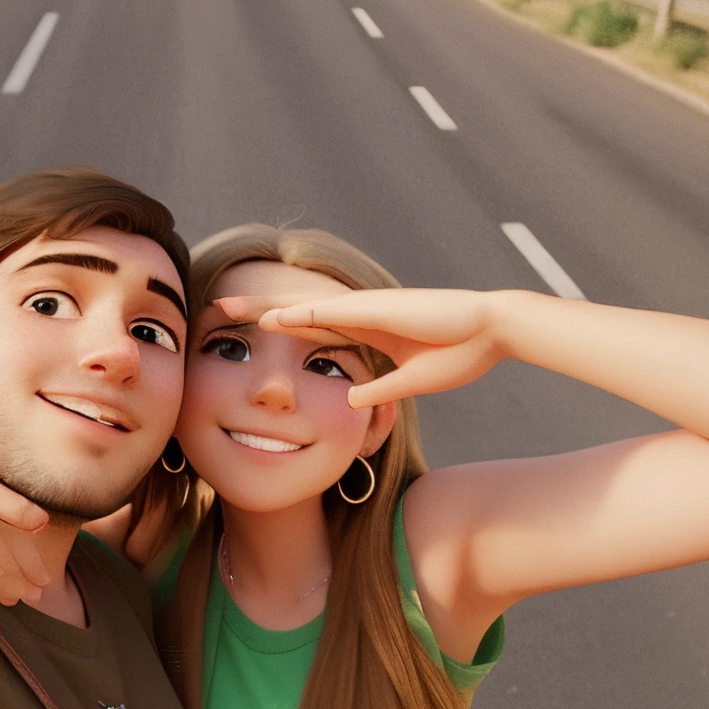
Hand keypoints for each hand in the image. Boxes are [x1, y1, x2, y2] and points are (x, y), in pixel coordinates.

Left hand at [223, 287, 509, 406]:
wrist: (491, 330)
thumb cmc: (460, 353)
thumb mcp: (410, 381)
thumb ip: (379, 390)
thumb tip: (348, 401)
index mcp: (367, 331)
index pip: (310, 331)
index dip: (277, 330)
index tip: (244, 334)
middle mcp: (360, 316)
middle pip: (296, 314)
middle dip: (257, 313)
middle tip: (217, 310)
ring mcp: (367, 310)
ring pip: (303, 309)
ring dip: (266, 308)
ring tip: (227, 307)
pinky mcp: (379, 310)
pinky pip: (330, 314)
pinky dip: (299, 315)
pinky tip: (271, 315)